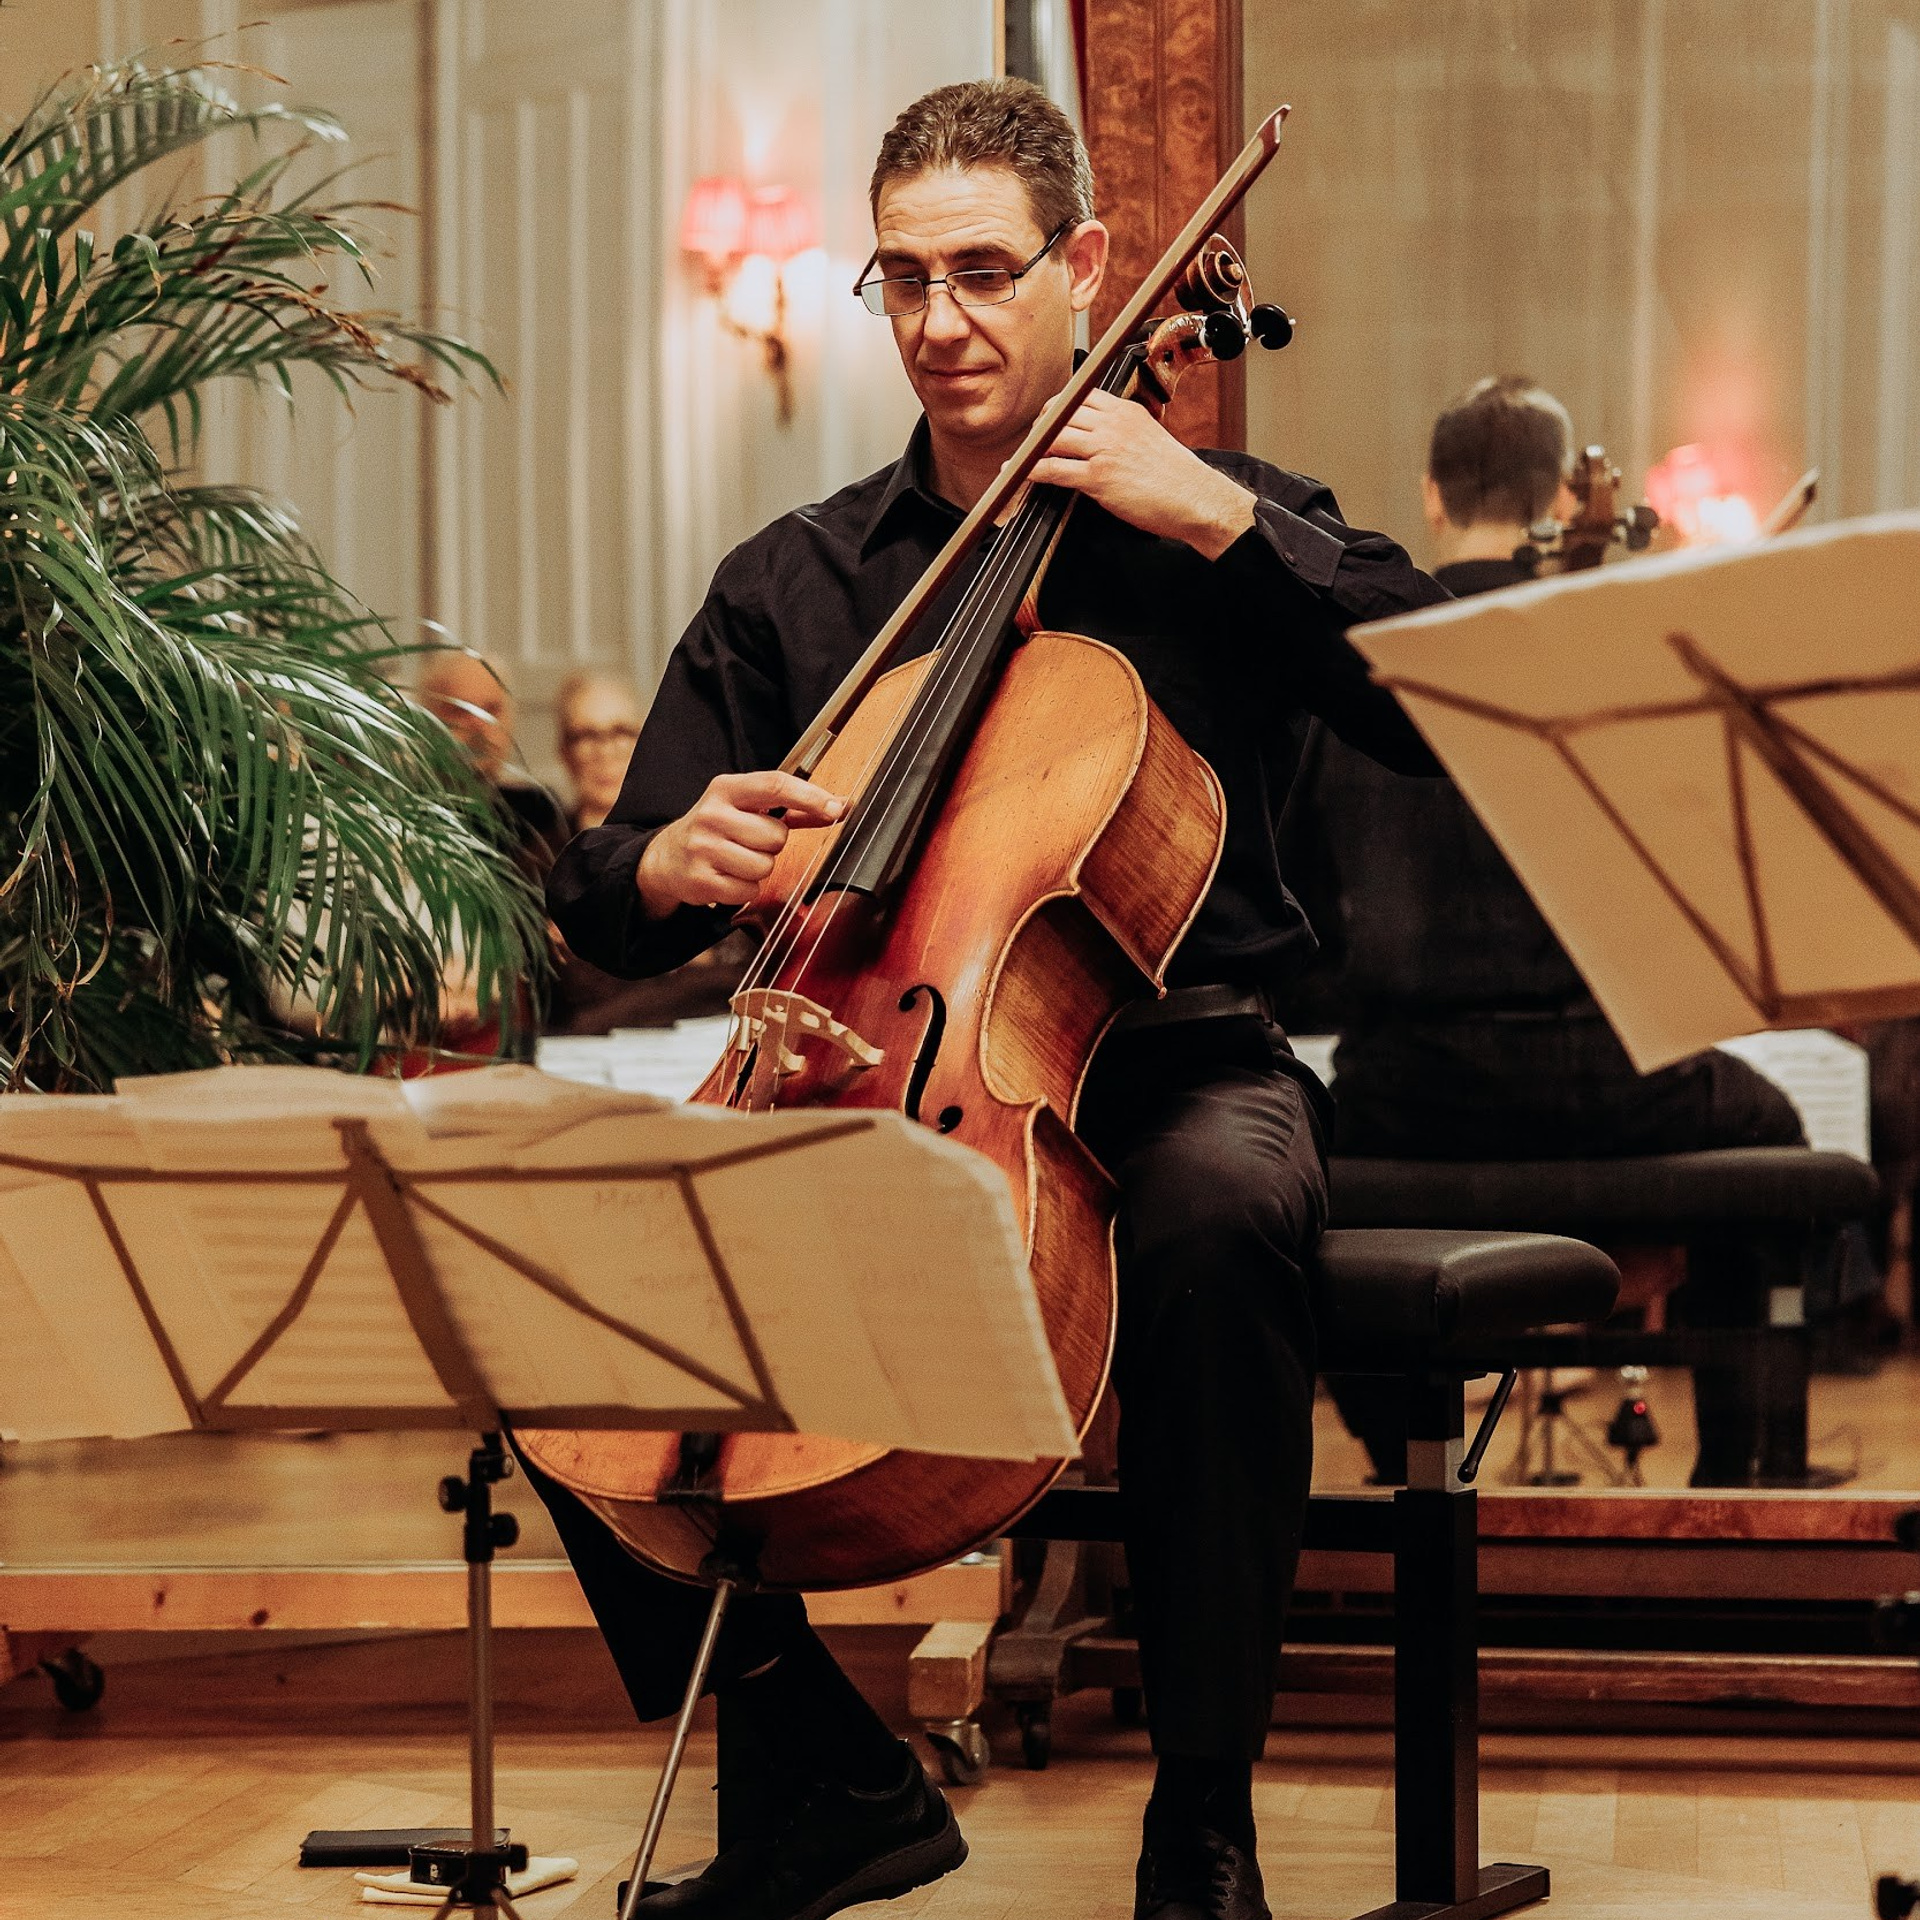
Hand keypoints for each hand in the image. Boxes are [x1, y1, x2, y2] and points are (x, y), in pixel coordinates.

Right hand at [636, 770, 844, 917]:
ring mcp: (703, 848)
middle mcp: (712, 815)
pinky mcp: (701, 880)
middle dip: (773, 844)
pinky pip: (749, 890)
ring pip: (764, 866)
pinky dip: (746, 889)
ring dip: (759, 868)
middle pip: (776, 835)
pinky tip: (728, 877)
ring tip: (737, 860)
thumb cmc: (718, 829)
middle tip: (750, 842)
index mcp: (726, 789)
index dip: (809, 797)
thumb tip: (839, 806)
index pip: (774, 785)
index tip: (836, 807)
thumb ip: (793, 808)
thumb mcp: (747, 808)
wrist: (667, 858)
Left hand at [1027, 388, 1256, 559]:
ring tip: (1023, 458)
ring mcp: (1105, 450)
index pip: (1080, 396)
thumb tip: (1100, 436)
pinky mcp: (1099, 478)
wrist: (1194, 498)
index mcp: (1126, 411)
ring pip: (1054, 437)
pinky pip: (1055, 469)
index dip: (1057, 407)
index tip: (1047, 419)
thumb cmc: (1176, 476)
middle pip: (1061, 413)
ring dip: (1033, 448)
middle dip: (1040, 427)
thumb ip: (1123, 431)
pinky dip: (1033, 470)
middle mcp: (1114, 425)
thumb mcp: (1150, 437)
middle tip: (1032, 442)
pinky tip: (1021, 474)